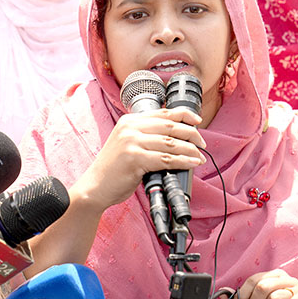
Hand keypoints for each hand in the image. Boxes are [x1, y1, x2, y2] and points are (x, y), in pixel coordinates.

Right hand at [76, 107, 205, 211]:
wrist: (95, 186)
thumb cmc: (114, 168)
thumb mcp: (127, 143)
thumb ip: (145, 135)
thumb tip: (176, 136)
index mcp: (129, 120)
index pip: (163, 112)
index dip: (184, 114)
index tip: (197, 120)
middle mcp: (130, 128)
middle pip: (170, 126)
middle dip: (191, 134)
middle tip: (202, 143)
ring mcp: (131, 142)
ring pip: (171, 143)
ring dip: (190, 149)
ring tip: (200, 156)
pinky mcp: (135, 159)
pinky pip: (166, 159)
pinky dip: (183, 161)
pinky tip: (192, 163)